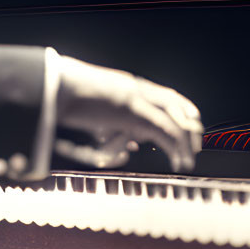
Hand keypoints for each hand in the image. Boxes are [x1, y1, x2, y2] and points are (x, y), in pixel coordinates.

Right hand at [52, 55, 202, 172]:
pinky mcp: (132, 112)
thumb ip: (115, 129)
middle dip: (189, 124)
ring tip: (188, 159)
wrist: (53, 88)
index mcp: (128, 86)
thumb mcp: (95, 116)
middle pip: (174, 103)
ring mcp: (135, 99)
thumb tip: (130, 146)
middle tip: (196, 144)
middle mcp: (135, 89)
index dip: (182, 108)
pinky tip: (177, 162)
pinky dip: (175, 148)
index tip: (192, 123)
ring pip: (174, 118)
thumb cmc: (66, 100)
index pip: (165, 94)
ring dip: (185, 141)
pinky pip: (163, 131)